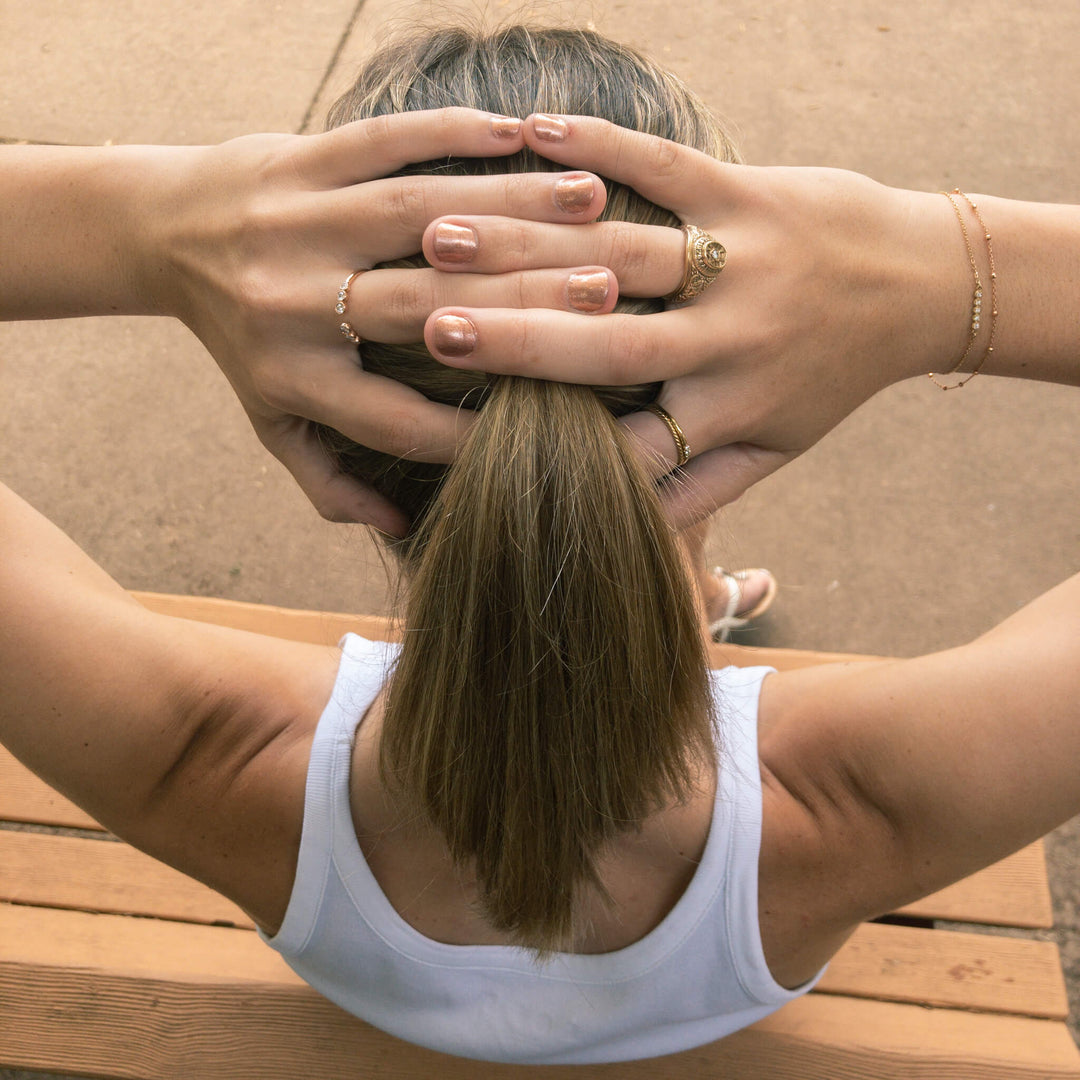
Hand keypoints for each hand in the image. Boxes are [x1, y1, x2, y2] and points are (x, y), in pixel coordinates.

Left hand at [137, 109, 612, 531]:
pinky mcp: (296, 158)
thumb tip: (398, 525)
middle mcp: (291, 302)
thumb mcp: (271, 419)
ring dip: (512, 203)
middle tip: (609, 293)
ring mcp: (294, 222)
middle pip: (424, 306)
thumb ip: (327, 478)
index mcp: (293, 378)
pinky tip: (522, 133)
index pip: (398, 419)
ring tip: (594, 201)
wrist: (163, 232)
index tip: (563, 423)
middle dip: (525, 298)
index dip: (478, 429)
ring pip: (415, 212)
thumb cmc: (239, 340)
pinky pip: (382, 139)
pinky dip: (453, 131)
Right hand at [420, 114, 968, 526]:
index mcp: (728, 412)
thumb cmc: (832, 376)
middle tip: (428, 330)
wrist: (924, 285)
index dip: (542, 445)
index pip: (622, 443)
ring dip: (530, 240)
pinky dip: (602, 144)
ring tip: (443, 232)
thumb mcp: (778, 449)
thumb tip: (628, 527)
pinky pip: (668, 166)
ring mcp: (740, 262)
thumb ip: (704, 488)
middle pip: (605, 347)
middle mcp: (728, 342)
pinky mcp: (751, 192)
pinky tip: (532, 131)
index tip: (461, 440)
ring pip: (621, 253)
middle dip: (514, 341)